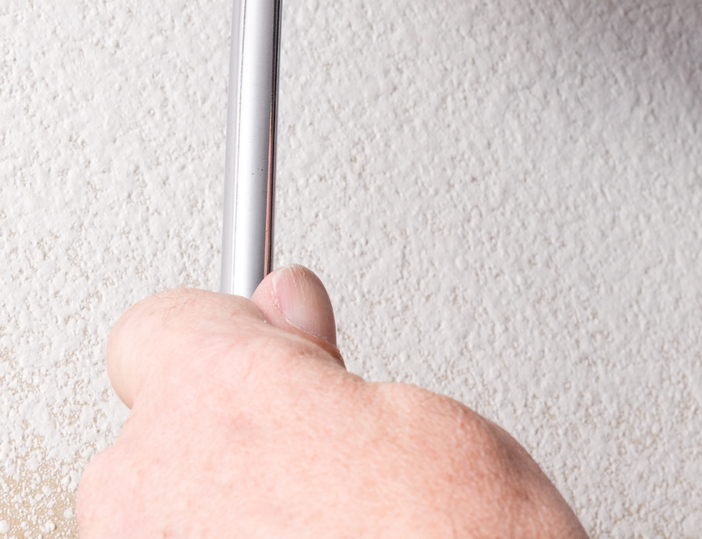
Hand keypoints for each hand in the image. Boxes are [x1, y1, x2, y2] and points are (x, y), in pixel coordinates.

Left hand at [76, 266, 584, 537]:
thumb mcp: (425, 417)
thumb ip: (322, 358)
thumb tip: (290, 309)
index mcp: (220, 397)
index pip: (164, 324)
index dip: (232, 336)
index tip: (277, 347)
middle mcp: (152, 486)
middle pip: (158, 428)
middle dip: (230, 436)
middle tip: (325, 462)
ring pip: (162, 514)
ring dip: (223, 515)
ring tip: (326, 532)